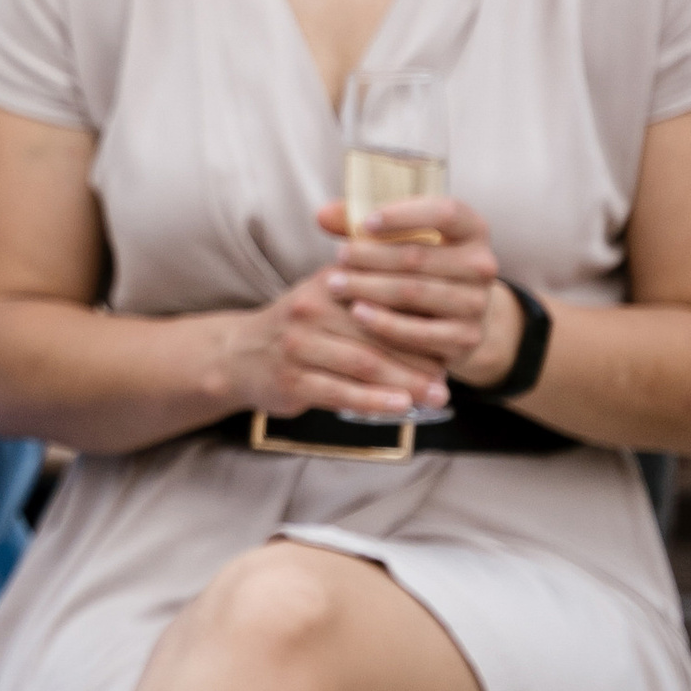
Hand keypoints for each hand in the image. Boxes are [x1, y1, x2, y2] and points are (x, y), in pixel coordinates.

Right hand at [219, 211, 468, 423]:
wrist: (240, 354)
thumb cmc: (301, 326)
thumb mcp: (329, 292)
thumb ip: (373, 288)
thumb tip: (436, 301)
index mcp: (330, 282)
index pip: (384, 296)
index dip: (421, 317)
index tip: (451, 336)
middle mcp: (312, 309)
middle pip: (379, 333)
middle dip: (420, 357)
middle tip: (449, 374)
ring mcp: (299, 345)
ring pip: (364, 364)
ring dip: (405, 382)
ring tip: (436, 395)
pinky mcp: (291, 379)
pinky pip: (341, 392)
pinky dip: (375, 401)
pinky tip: (401, 407)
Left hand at [316, 194, 514, 392]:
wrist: (455, 316)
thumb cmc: (420, 264)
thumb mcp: (404, 238)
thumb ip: (367, 224)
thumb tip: (322, 215)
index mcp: (472, 229)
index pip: (444, 213)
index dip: (403, 215)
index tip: (365, 223)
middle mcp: (483, 265)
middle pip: (418, 256)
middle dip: (371, 256)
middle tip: (338, 257)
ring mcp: (477, 304)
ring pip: (413, 292)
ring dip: (369, 288)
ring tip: (335, 284)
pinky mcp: (466, 339)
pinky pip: (418, 332)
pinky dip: (384, 323)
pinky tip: (356, 313)